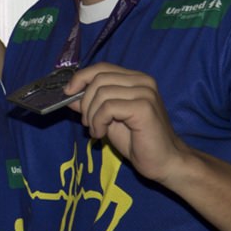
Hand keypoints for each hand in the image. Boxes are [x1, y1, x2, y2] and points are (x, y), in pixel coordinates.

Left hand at [66, 63, 192, 183]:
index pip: (102, 67)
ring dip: (92, 116)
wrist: (163, 162)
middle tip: (87, 122)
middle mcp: (143, 81)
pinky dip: (98, 122)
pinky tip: (101, 134)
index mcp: (136, 79)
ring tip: (97, 131)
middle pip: (99, 78)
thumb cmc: (138, 142)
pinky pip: (108, 108)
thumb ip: (92, 104)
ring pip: (102, 93)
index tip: (68, 94)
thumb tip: (69, 94)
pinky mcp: (144, 107)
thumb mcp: (108, 119)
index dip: (81, 78)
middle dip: (85, 101)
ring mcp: (145, 92)